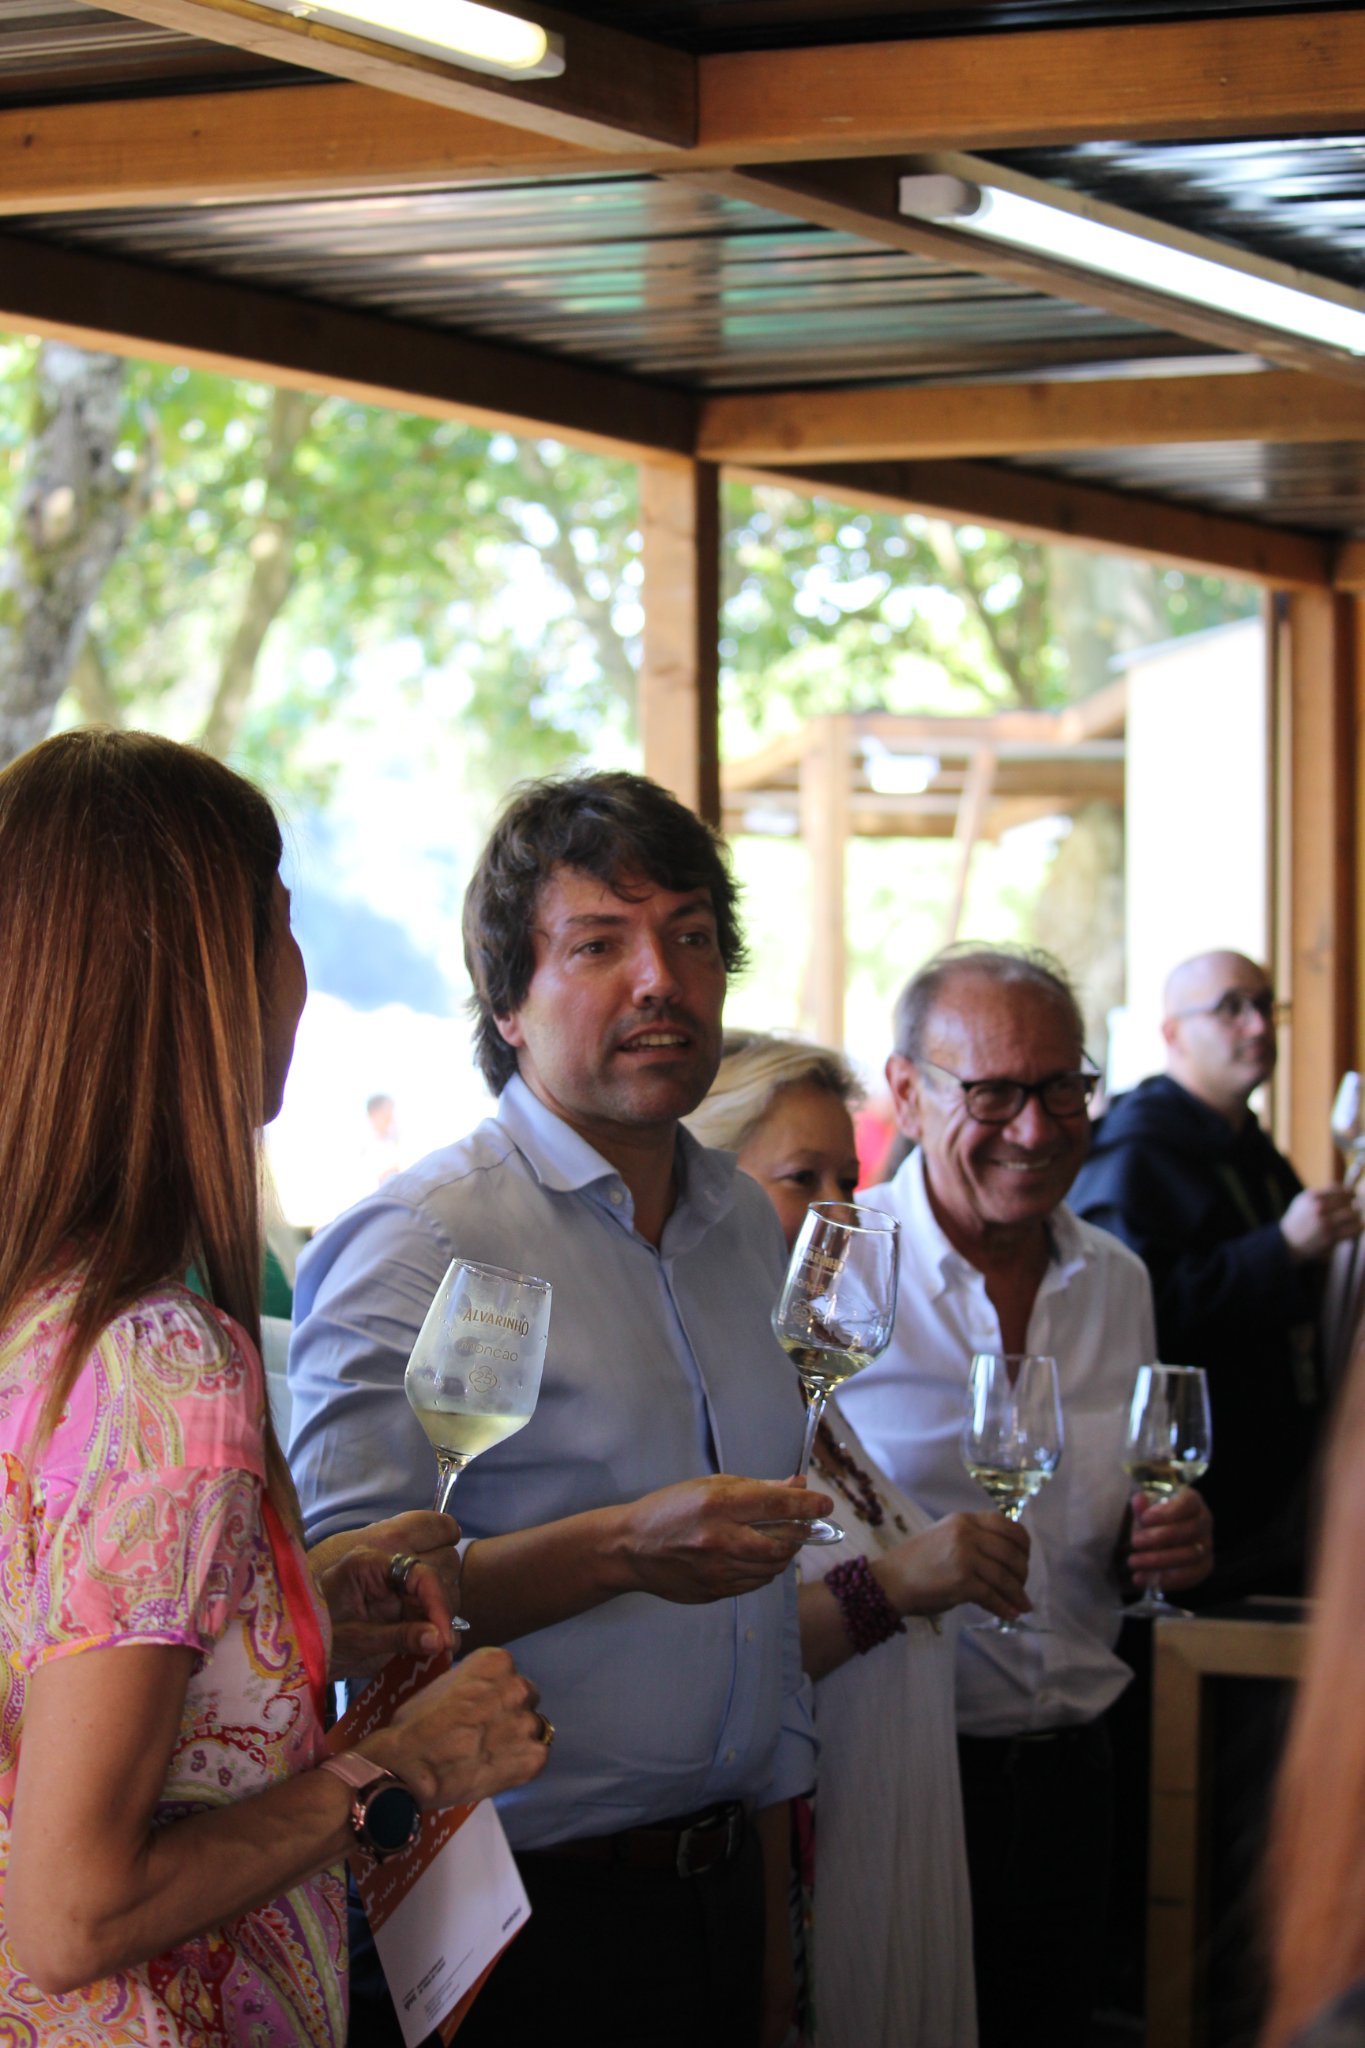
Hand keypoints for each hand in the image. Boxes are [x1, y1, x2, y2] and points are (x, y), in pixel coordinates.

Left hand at [314, 1514, 461, 1678]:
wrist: (295, 1650)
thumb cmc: (316, 1640)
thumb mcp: (356, 1642)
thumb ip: (399, 1638)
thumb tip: (443, 1640)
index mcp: (369, 1562)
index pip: (420, 1572)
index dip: (439, 1605)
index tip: (446, 1640)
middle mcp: (386, 1561)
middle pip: (440, 1566)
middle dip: (444, 1606)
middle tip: (442, 1644)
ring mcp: (394, 1576)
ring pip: (441, 1580)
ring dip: (442, 1613)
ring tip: (437, 1648)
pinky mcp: (397, 1594)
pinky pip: (428, 1599)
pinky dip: (435, 1621)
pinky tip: (433, 1644)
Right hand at [362, 1646, 549, 1809]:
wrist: (409, 1767)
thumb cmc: (415, 1724)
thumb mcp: (443, 1685)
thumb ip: (472, 1685)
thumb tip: (479, 1695)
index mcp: (496, 1662)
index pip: (508, 1675)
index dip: (494, 1694)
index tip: (479, 1709)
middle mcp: (518, 1687)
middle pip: (525, 1698)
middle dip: (509, 1713)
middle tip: (485, 1733)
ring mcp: (528, 1723)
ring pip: (532, 1728)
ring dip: (516, 1739)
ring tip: (489, 1755)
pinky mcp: (533, 1758)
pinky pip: (536, 1758)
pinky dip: (520, 1765)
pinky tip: (497, 1771)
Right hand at [610, 1475, 836, 1604]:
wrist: (631, 1548)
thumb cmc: (670, 1509)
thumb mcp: (710, 1485)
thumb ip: (757, 1488)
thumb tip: (798, 1486)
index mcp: (718, 1505)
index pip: (777, 1506)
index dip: (808, 1505)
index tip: (825, 1505)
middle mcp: (720, 1540)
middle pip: (782, 1542)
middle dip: (799, 1534)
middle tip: (802, 1526)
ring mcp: (718, 1570)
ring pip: (772, 1567)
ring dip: (783, 1552)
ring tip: (776, 1539)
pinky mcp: (715, 1591)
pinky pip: (756, 1583)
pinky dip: (764, 1570)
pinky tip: (754, 1557)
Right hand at [882, 1511, 1031, 1623]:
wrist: (889, 1581)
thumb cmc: (915, 1562)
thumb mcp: (944, 1537)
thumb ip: (972, 1539)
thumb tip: (1006, 1557)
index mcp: (963, 1520)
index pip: (1006, 1524)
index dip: (1022, 1543)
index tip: (1025, 1559)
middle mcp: (966, 1533)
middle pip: (1010, 1551)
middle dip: (1022, 1572)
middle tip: (1022, 1586)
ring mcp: (964, 1556)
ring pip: (1004, 1575)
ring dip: (1017, 1593)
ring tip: (1023, 1604)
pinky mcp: (961, 1581)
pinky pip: (992, 1595)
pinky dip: (1005, 1607)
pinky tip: (1011, 1614)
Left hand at [1127, 1487, 1212, 1591]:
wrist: (1164, 1539)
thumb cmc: (1156, 1520)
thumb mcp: (1147, 1511)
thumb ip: (1142, 1508)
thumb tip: (1138, 1500)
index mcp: (1192, 1501)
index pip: (1189, 1502)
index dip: (1167, 1512)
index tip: (1145, 1519)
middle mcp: (1204, 1522)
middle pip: (1189, 1530)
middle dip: (1159, 1538)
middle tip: (1135, 1542)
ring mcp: (1206, 1545)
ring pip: (1190, 1555)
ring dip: (1159, 1561)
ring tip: (1134, 1562)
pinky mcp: (1204, 1567)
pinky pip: (1191, 1576)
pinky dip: (1166, 1580)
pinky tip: (1143, 1578)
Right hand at [1281, 1185, 1361, 1262]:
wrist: (1288, 1241)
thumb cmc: (1298, 1219)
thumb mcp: (1303, 1200)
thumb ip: (1322, 1193)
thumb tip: (1344, 1188)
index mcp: (1313, 1197)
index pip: (1341, 1190)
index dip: (1350, 1193)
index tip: (1353, 1196)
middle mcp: (1320, 1208)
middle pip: (1349, 1201)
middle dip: (1354, 1204)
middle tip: (1355, 1208)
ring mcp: (1326, 1223)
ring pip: (1354, 1215)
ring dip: (1356, 1216)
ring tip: (1354, 1218)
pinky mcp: (1331, 1237)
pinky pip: (1354, 1229)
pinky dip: (1358, 1227)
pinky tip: (1354, 1228)